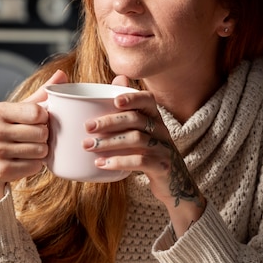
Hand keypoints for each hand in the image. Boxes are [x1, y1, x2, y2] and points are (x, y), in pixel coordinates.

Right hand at [0, 70, 67, 205]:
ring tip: (30, 147)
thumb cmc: (2, 129)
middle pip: (41, 133)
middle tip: (36, 136)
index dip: (45, 117)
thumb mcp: (15, 109)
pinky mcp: (2, 171)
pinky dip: (35, 165)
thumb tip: (63, 74)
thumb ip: (40, 94)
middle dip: (44, 135)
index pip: (37, 112)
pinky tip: (25, 160)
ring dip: (41, 151)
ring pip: (40, 151)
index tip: (40, 119)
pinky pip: (35, 167)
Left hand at [83, 75, 205, 236]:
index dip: (132, 98)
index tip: (114, 101)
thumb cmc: (150, 153)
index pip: (148, 100)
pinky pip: (139, 161)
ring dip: (109, 142)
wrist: (175, 184)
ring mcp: (163, 148)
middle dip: (110, 121)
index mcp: (155, 118)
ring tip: (88, 145)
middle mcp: (161, 130)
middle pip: (136, 119)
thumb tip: (118, 78)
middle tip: (87, 126)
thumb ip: (129, 111)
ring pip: (136, 139)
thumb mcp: (144, 132)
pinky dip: (118, 161)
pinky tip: (101, 163)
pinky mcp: (161, 167)